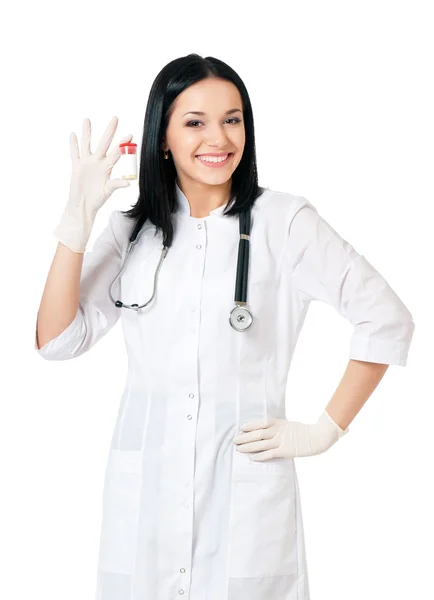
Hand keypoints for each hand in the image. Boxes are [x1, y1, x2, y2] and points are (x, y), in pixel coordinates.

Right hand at [54, 116, 132, 252]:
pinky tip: (73, 134)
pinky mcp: (77, 166)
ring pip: (87, 144)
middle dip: (110, 131)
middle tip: (115, 118)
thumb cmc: (98, 199)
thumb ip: (116, 184)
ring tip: (87, 120)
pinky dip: (73, 145)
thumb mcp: (108, 191)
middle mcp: (98, 162)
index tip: (130, 134)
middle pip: (104, 143)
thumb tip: (128, 183)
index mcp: (108, 167)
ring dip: (87, 133)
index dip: (123, 144)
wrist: (84, 205)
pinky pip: (74, 153)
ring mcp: (87, 163)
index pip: (117, 152)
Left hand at [232, 410, 348, 459]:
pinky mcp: (285, 451)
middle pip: (257, 433)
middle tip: (234, 440)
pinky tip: (252, 458)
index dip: (250, 425)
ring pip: (260, 444)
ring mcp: (281, 441)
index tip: (241, 428)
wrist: (318, 436)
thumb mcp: (290, 425)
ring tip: (238, 449)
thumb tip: (268, 430)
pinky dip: (260, 456)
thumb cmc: (305, 431)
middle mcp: (278, 431)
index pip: (261, 423)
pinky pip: (270, 454)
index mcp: (279, 423)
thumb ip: (280, 427)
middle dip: (244, 437)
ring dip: (248, 446)